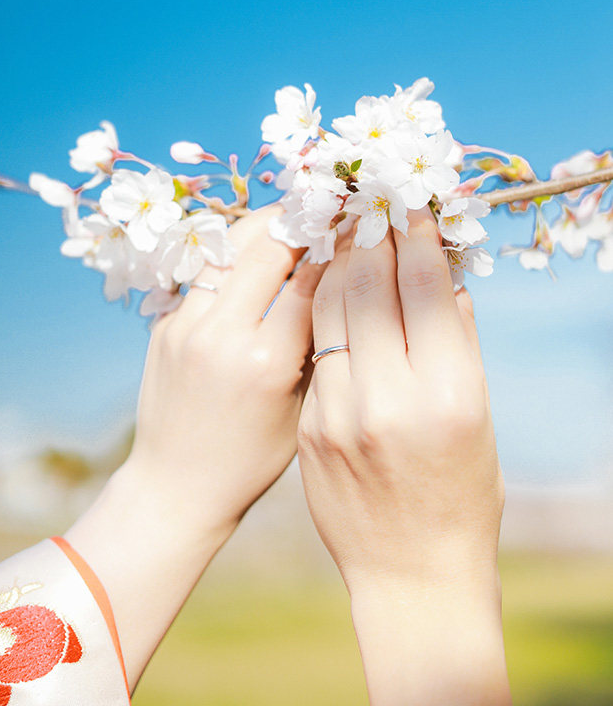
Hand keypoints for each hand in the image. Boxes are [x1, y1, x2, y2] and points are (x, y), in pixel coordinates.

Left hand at [66, 206, 323, 687]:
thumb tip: (347, 283)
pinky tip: (257, 247)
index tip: (362, 225)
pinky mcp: (165, 325)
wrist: (176, 485)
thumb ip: (321, 345)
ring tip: (294, 216)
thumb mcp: (303, 409)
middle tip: (329, 205)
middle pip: (268, 247)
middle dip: (303, 220)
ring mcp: (185, 326)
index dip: (341, 246)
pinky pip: (205, 271)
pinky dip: (235, 253)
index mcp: (266, 363)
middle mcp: (222, 336)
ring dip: (265, 226)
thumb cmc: (253, 460)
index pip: (313, 280)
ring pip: (230, 248)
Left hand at [297, 208, 510, 703]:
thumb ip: (458, 341)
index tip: (411, 207)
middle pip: (365, 285)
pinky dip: (312, 304)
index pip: (424, 287)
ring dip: (331, 258)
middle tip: (368, 206)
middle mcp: (385, 400)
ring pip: (322, 306)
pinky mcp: (304, 427)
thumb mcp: (476, 417)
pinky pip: (307, 347)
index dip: (416, 237)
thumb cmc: (459, 491)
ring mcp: (333, 415)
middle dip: (368, 234)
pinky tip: (314, 282)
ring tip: (338, 232)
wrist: (407, 574)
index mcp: (445, 395)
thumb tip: (444, 273)